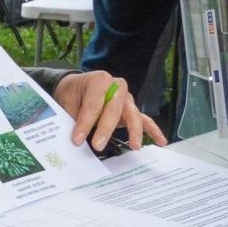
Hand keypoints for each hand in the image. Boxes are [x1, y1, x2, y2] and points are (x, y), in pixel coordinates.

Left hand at [52, 70, 166, 151]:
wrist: (76, 87)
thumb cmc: (73, 93)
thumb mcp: (67, 102)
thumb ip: (73, 118)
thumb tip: (76, 140)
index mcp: (99, 80)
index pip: (93, 104)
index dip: (84, 123)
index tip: (77, 139)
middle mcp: (116, 87)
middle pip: (114, 109)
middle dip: (106, 128)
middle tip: (98, 144)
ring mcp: (126, 99)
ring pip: (132, 114)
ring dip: (134, 131)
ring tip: (134, 146)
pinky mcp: (130, 110)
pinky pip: (144, 120)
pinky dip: (153, 130)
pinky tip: (160, 141)